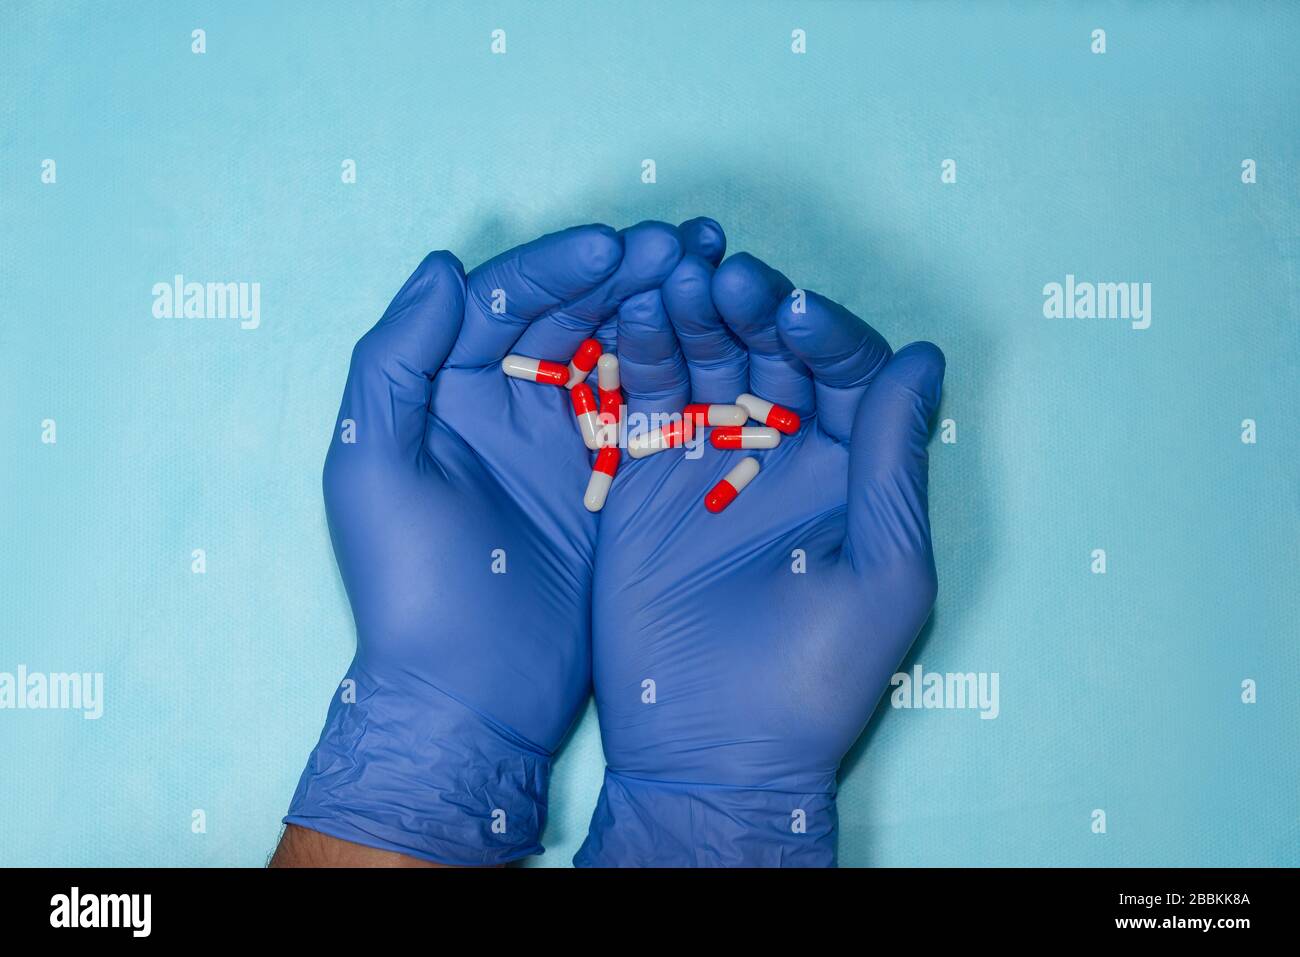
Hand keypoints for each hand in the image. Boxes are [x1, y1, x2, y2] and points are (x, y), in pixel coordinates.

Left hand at [283, 220, 715, 864]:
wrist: (471, 691)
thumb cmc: (410, 582)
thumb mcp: (374, 464)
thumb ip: (396, 359)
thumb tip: (445, 267)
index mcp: (445, 387)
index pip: (503, 300)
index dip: (559, 265)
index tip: (618, 246)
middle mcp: (503, 401)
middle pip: (567, 312)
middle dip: (624, 272)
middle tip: (689, 243)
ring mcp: (560, 438)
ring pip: (613, 349)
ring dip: (660, 306)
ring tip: (715, 269)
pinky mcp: (608, 478)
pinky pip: (645, 408)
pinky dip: (680, 369)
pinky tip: (723, 338)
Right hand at [578, 251, 944, 865]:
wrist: (710, 748)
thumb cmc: (816, 676)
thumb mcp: (882, 569)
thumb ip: (892, 463)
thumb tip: (923, 359)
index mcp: (850, 468)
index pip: (846, 370)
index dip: (826, 332)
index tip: (796, 312)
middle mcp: (783, 450)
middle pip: (772, 350)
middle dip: (753, 308)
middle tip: (726, 280)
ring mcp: (711, 457)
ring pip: (707, 360)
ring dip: (695, 315)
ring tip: (676, 280)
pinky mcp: (647, 473)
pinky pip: (647, 398)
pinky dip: (642, 353)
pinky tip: (636, 312)